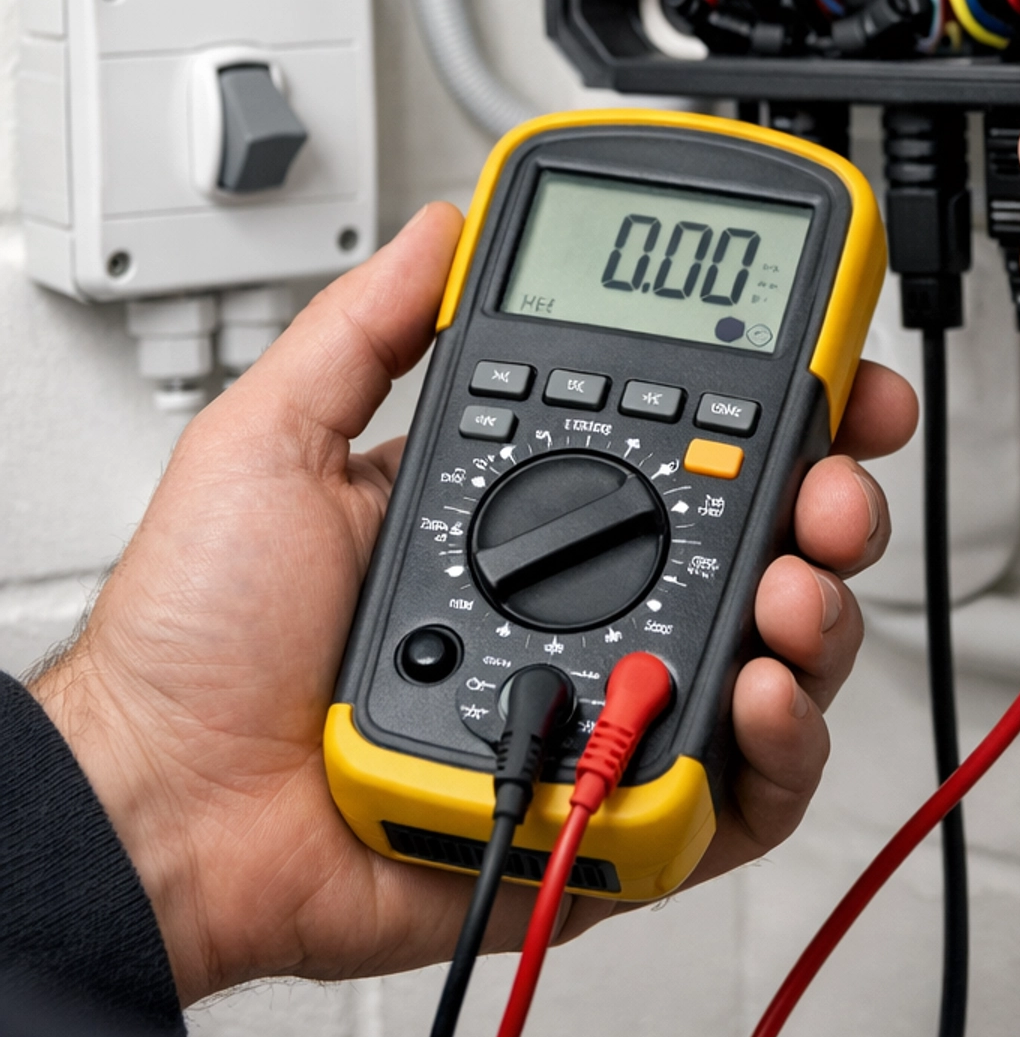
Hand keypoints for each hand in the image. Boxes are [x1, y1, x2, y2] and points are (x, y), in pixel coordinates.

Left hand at [32, 205, 915, 1004]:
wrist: (165, 808)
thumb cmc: (201, 641)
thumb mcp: (276, 442)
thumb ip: (367, 329)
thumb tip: (442, 224)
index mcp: (524, 511)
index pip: (685, 442)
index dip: (778, 407)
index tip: (835, 370)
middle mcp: (585, 602)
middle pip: (763, 542)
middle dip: (834, 497)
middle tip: (837, 480)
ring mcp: (609, 704)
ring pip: (778, 654)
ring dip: (820, 609)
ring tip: (795, 588)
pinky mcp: (613, 812)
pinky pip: (741, 791)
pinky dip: (784, 744)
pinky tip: (761, 693)